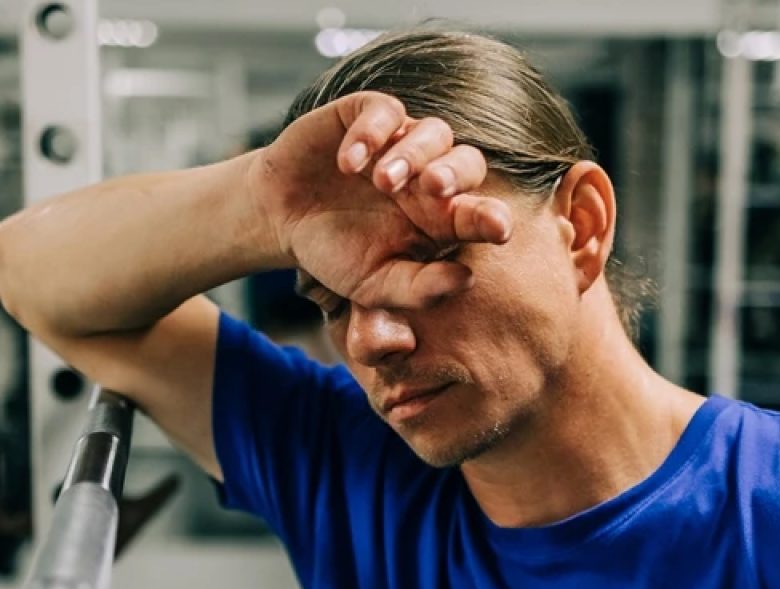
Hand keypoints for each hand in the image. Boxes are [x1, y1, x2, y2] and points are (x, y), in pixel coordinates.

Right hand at [245, 92, 515, 310]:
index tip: (498, 227)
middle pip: (468, 162)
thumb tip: (466, 279)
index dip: (491, 217)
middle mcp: (428, 178)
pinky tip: (348, 163)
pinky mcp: (365, 117)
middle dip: (455, 173)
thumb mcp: (374, 285)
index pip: (479, 213)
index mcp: (440, 219)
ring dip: (413, 153)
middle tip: (434, 189)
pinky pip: (384, 111)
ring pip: (434, 131)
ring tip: (382, 180)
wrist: (281, 220)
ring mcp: (400, 143)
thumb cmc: (336, 254)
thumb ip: (419, 288)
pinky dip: (370, 132)